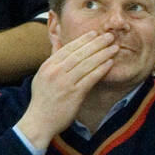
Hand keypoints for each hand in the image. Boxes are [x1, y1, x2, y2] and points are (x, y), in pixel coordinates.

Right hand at [15, 30, 117, 149]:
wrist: (39, 121)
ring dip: (103, 54)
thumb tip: (57, 41)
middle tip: (109, 36)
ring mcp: (65, 83)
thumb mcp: (42, 75)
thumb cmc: (43, 99)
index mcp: (48, 66)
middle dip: (97, 43)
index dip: (83, 39)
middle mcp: (56, 72)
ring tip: (114, 48)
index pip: (68, 48)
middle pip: (80, 53)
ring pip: (87, 64)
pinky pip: (90, 78)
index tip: (95, 33)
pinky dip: (101, 69)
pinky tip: (110, 63)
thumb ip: (52, 59)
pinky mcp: (74, 94)